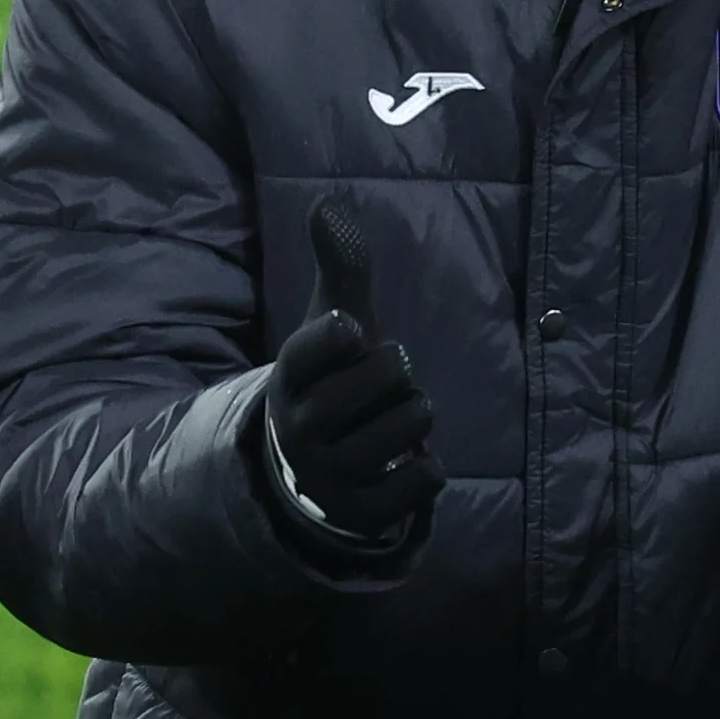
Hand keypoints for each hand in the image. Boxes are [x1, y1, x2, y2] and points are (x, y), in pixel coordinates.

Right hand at [252, 198, 445, 540]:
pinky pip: (425, 479)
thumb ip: (339, 263)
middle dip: (400, 372)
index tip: (351, 330)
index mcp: (292, 375)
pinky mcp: (361, 514)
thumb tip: (326, 204)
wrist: (318, 469)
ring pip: (415, 421)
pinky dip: (427, 468)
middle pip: (389, 372)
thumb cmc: (337, 378)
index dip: (343, 332)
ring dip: (417, 417)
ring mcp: (329, 476)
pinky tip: (404, 465)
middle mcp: (301, 428)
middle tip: (379, 387)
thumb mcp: (335, 321)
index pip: (319, 342)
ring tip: (389, 423)